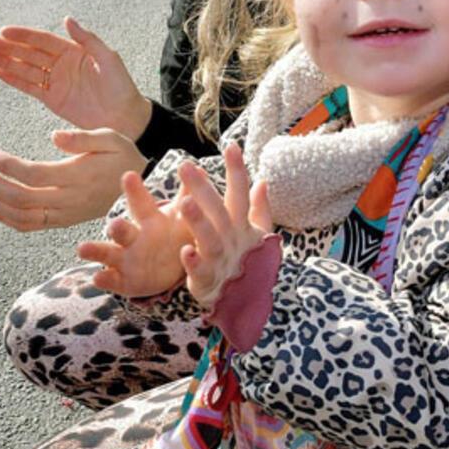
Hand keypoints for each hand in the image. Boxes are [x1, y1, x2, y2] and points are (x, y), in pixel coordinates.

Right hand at [0, 16, 151, 136]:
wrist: (124, 117)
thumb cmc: (121, 86)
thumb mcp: (108, 59)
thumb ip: (88, 40)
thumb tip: (68, 19)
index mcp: (74, 51)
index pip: (43, 40)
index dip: (24, 36)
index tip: (4, 31)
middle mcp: (61, 64)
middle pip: (29, 53)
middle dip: (8, 47)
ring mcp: (56, 81)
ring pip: (25, 69)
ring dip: (6, 61)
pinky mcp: (52, 98)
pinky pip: (29, 87)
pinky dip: (14, 80)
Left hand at [0, 128, 147, 230]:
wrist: (141, 189)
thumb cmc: (123, 157)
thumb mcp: (111, 138)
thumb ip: (83, 138)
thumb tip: (54, 136)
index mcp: (78, 177)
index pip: (33, 174)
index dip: (7, 165)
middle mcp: (68, 200)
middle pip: (19, 198)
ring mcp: (63, 215)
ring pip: (19, 217)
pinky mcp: (61, 221)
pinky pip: (27, 225)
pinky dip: (4, 216)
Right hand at [77, 170, 191, 296]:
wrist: (171, 269)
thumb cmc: (173, 235)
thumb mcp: (181, 216)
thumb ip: (188, 195)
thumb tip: (199, 168)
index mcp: (149, 220)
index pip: (141, 203)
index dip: (135, 190)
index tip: (129, 175)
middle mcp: (133, 237)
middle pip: (122, 229)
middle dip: (118, 226)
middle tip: (114, 223)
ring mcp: (126, 259)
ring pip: (108, 253)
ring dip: (95, 250)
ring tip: (82, 248)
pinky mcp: (124, 281)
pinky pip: (111, 280)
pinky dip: (104, 279)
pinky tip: (97, 277)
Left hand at [176, 145, 272, 308]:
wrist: (247, 302)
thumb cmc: (249, 262)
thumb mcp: (258, 235)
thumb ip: (259, 208)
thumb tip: (263, 181)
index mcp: (242, 225)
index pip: (241, 193)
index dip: (237, 170)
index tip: (231, 146)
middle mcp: (232, 238)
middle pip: (220, 210)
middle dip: (204, 188)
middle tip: (186, 166)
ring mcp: (221, 259)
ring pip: (210, 238)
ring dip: (198, 221)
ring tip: (184, 203)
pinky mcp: (207, 280)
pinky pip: (200, 270)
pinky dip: (193, 261)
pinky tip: (184, 249)